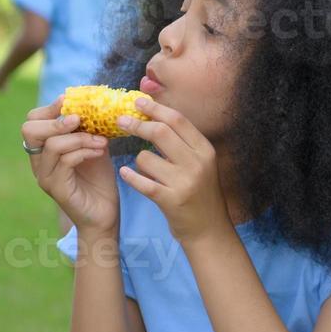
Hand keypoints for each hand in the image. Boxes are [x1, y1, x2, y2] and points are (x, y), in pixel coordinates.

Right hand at [21, 94, 118, 234]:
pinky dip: (84, 151)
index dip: (50, 108)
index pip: (32, 121)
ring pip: (52, 144)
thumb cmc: (99, 180)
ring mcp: (45, 176)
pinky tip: (100, 151)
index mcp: (44, 150)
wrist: (104, 214)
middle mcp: (38, 163)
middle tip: (80, 120)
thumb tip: (95, 103)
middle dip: (57, 120)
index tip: (71, 102)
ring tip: (101, 141)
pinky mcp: (57, 188)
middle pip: (30, 129)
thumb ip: (88, 127)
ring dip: (80, 137)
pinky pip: (66, 161)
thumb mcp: (94, 146)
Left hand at [114, 97, 228, 245]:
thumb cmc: (201, 193)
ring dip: (138, 160)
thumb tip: (156, 118)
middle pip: (160, 132)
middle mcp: (197, 163)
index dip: (156, 108)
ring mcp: (185, 182)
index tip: (138, 101)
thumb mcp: (201, 164)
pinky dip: (130, 176)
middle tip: (120, 120)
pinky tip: (125, 173)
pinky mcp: (171, 200)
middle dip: (137, 124)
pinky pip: (142, 182)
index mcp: (205, 150)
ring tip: (144, 168)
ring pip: (146, 157)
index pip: (178, 120)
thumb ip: (183, 143)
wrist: (210, 230)